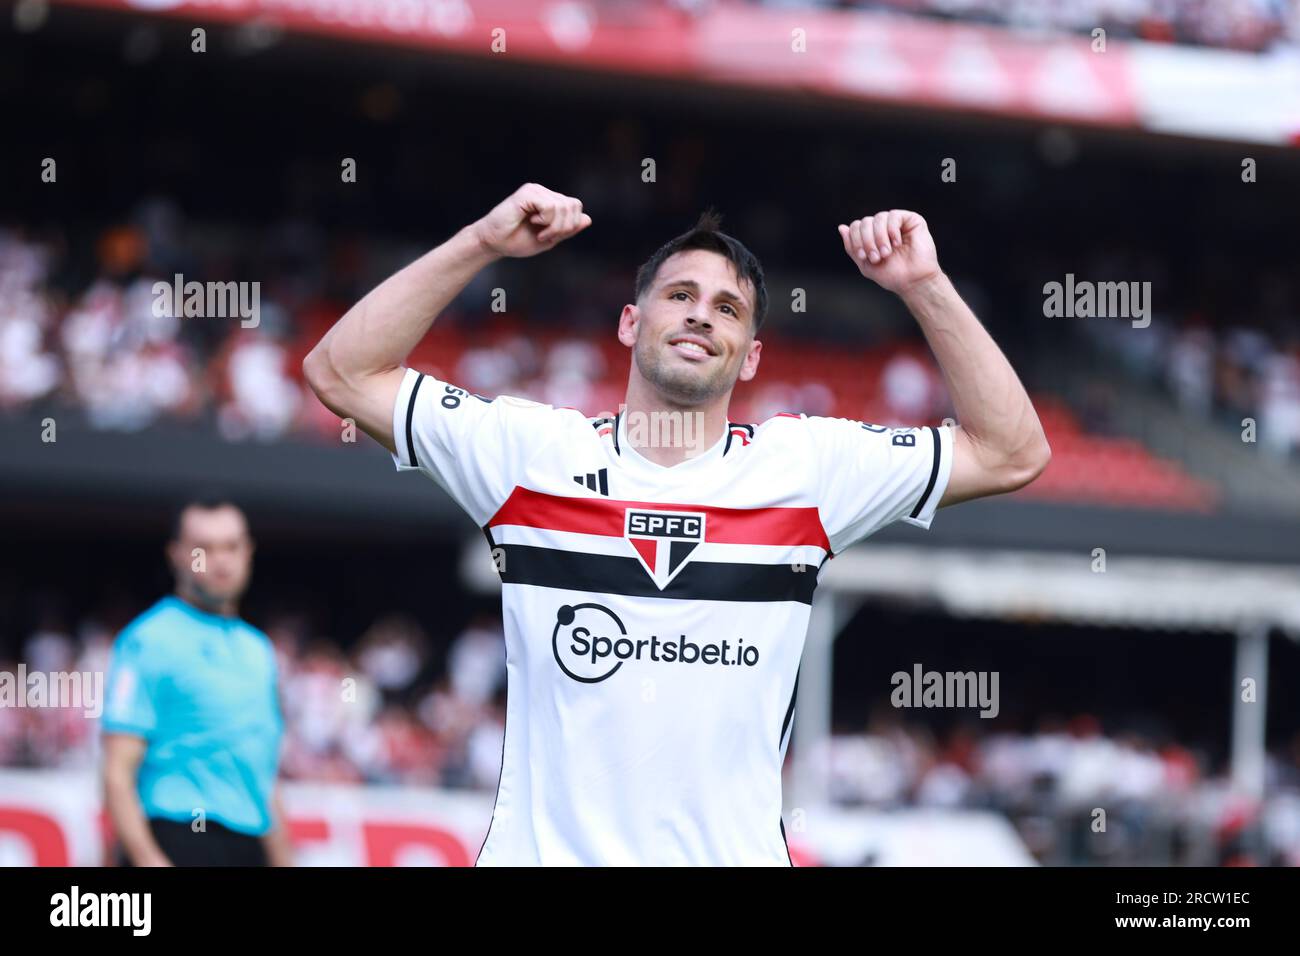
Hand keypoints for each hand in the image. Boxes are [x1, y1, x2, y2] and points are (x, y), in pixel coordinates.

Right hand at [473, 183, 591, 257]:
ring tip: (540, 232)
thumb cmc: (516, 241)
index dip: (571, 225)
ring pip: (563, 206)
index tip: (554, 237)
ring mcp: (535, 191)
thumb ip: (567, 230)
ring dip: (554, 226)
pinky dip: (546, 220)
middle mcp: (544, 192)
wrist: (493, 243)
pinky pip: (550, 206)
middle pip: (573, 205)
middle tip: (546, 236)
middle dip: (564, 227)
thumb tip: (588, 219)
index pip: (576, 206)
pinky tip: (533, 222)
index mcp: (550, 201)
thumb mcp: (549, 239)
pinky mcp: (527, 193)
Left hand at [838, 210, 940, 294]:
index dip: (856, 240)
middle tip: (876, 257)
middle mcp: (883, 227)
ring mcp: (897, 223)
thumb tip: (841, 227)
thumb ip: (852, 246)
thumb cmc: (892, 275)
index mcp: (872, 236)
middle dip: (867, 241)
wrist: (913, 281)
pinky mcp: (911, 220)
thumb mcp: (865, 263)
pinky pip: (894, 215)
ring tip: (886, 253)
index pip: (856, 226)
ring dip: (879, 237)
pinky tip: (896, 243)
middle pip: (865, 222)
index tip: (864, 257)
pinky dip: (892, 230)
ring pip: (878, 218)